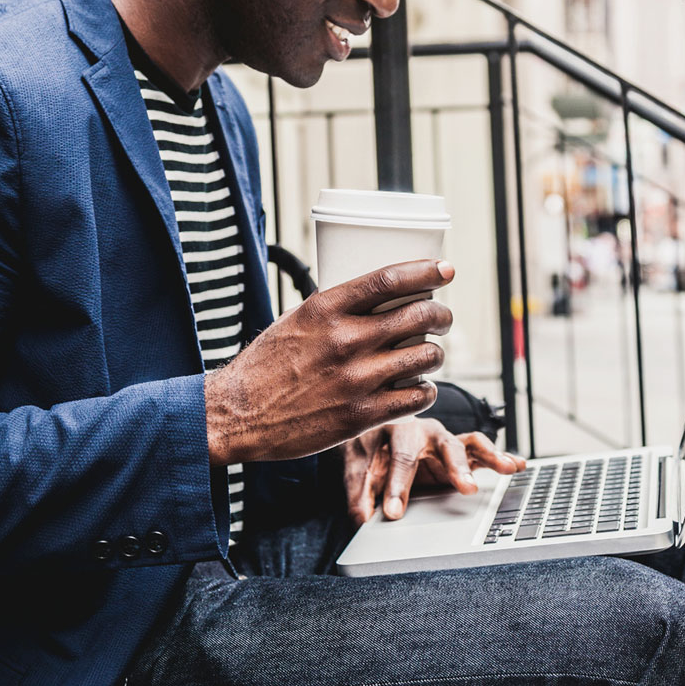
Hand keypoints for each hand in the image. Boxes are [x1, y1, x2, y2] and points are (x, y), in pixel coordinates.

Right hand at [204, 259, 453, 464]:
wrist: (239, 415)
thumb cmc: (266, 365)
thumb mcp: (296, 320)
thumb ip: (335, 308)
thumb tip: (376, 296)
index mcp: (326, 309)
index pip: (389, 280)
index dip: (426, 271)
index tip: (445, 269)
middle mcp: (345, 340)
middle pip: (418, 315)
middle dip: (441, 314)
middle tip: (442, 318)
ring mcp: (356, 379)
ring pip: (426, 356)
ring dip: (435, 353)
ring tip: (429, 355)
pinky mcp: (361, 416)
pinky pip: (417, 397)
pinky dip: (425, 390)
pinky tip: (418, 387)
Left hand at [342, 417, 525, 525]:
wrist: (378, 431)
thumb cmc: (371, 447)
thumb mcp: (358, 467)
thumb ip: (359, 493)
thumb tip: (361, 518)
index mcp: (399, 430)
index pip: (401, 459)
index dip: (397, 486)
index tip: (393, 513)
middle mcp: (428, 432)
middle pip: (445, 446)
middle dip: (457, 468)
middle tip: (467, 489)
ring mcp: (447, 441)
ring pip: (471, 444)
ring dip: (490, 456)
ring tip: (507, 468)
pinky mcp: (461, 453)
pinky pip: (483, 452)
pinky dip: (501, 457)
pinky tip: (518, 465)